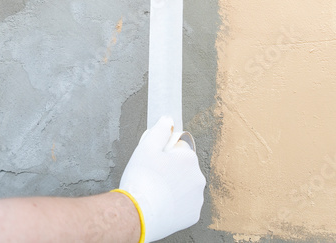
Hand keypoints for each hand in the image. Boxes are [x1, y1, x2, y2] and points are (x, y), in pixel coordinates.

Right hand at [118, 116, 204, 241]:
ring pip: (185, 188)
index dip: (164, 155)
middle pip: (183, 169)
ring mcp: (197, 198)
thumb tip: (168, 120)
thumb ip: (160, 130)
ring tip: (156, 194)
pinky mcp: (193, 215)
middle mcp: (198, 178)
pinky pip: (185, 206)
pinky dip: (175, 206)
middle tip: (153, 178)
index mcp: (189, 159)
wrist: (137, 214)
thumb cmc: (142, 179)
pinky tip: (161, 206)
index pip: (179, 150)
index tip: (154, 163)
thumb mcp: (146, 147)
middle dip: (171, 171)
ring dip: (174, 188)